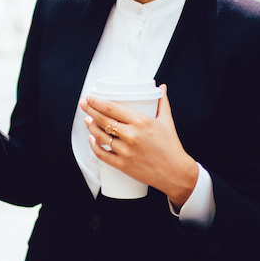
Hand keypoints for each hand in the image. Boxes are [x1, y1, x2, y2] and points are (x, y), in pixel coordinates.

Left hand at [79, 84, 197, 208]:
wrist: (176, 173)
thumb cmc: (171, 146)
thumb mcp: (167, 121)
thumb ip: (162, 103)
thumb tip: (162, 87)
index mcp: (141, 122)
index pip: (112, 108)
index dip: (97, 102)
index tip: (90, 97)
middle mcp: (131, 135)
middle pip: (103, 119)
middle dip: (89, 110)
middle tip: (83, 104)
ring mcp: (126, 151)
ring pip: (100, 136)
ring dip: (90, 126)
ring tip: (87, 120)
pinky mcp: (123, 165)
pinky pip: (102, 154)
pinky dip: (94, 146)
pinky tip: (91, 139)